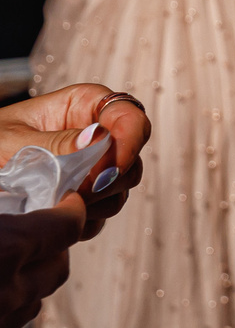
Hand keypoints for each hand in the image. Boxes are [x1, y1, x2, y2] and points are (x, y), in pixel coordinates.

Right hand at [0, 201, 82, 327]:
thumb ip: (7, 218)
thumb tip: (23, 211)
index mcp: (6, 249)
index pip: (67, 226)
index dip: (71, 211)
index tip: (68, 203)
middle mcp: (7, 292)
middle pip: (57, 268)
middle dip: (52, 250)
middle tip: (33, 236)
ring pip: (33, 302)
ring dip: (27, 284)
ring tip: (3, 268)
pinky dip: (3, 315)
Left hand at [1, 84, 149, 238]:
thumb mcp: (11, 141)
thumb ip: (56, 143)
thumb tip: (100, 139)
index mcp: (81, 107)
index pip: (129, 115)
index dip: (129, 140)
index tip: (111, 169)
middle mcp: (94, 137)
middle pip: (131, 158)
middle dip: (108, 179)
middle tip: (74, 191)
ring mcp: (92, 170)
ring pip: (119, 190)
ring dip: (93, 203)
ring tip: (54, 202)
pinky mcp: (85, 198)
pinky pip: (100, 214)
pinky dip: (81, 220)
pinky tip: (53, 214)